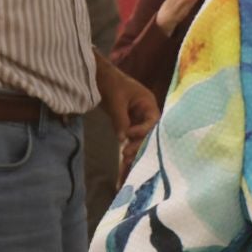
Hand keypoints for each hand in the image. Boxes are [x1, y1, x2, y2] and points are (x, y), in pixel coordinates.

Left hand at [99, 64, 160, 179]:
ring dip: (132, 158)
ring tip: (125, 174)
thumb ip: (120, 118)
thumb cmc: (111, 82)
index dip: (144, 131)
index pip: (153, 121)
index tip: (129, 136)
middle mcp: (146, 115)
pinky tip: (122, 175)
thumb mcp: (116, 99)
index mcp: (148, 104)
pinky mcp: (127, 130)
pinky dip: (124, 158)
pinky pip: (128, 145)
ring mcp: (137, 123)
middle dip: (139, 149)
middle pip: (148, 136)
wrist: (98, 77)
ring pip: (138, 144)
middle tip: (127, 158)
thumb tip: (123, 139)